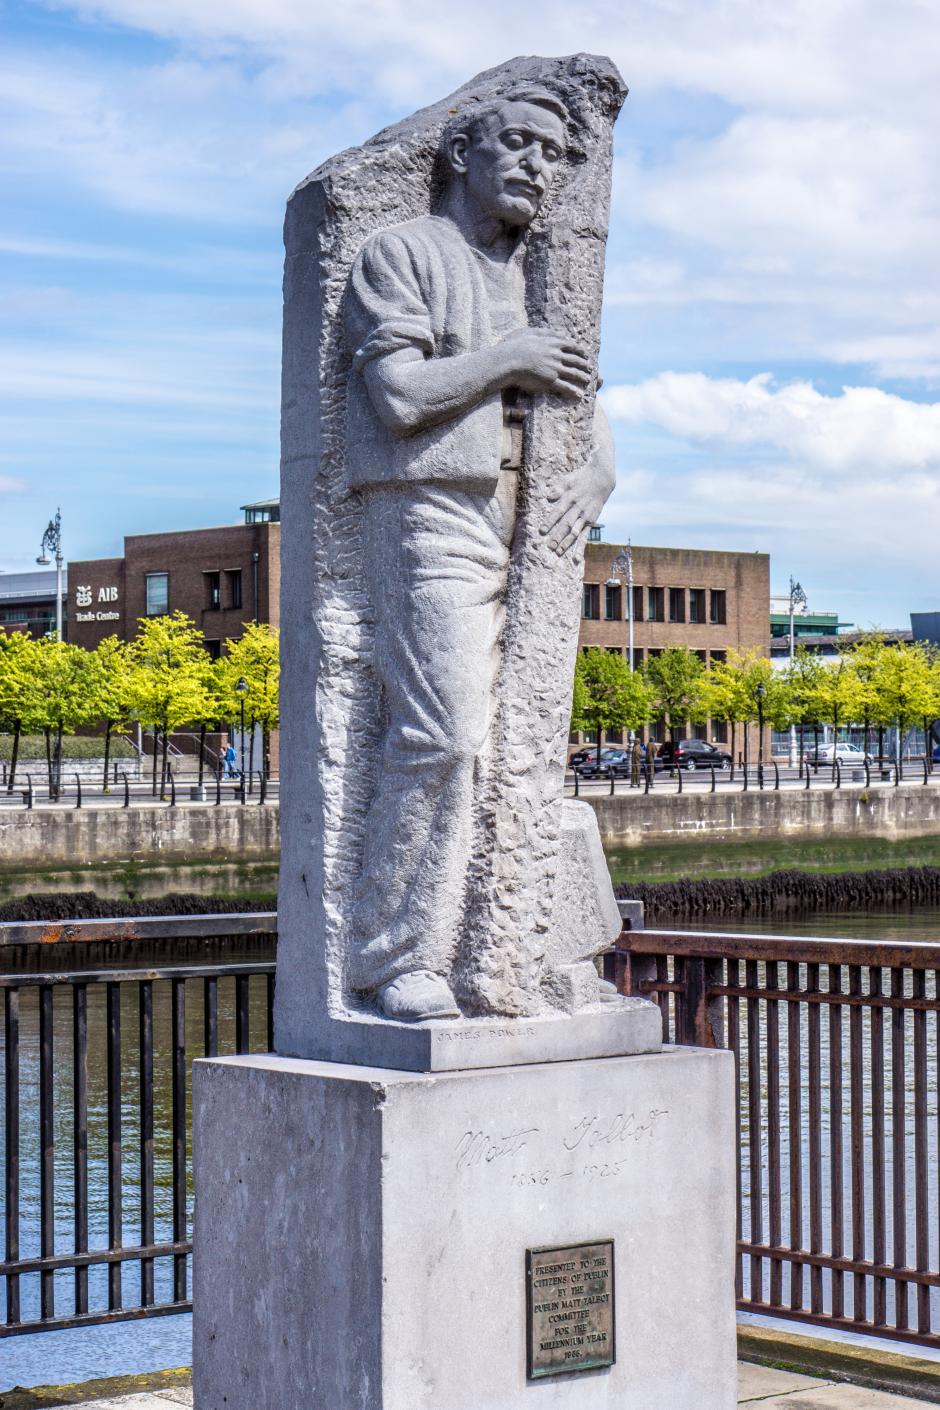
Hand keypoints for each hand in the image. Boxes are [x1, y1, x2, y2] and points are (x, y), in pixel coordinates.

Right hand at [496, 327, 591, 399]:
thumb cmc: (514, 345)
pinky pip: (565, 387)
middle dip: (584, 364)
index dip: (579, 350)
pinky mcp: (550, 380)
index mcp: (552, 343)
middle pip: (575, 359)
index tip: (585, 353)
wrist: (509, 360)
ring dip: (582, 377)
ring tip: (588, 380)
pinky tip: (579, 395)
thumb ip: (543, 332)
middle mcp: (556, 355)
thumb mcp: (529, 332)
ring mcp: (554, 368)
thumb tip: (555, 332)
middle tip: (590, 367)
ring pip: (573, 373)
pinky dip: (573, 391)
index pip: (571, 346)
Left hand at [543, 403, 616, 556]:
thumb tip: (548, 496)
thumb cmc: (581, 477)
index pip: (558, 512)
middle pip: (566, 525)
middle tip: (548, 547)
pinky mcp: (591, 520)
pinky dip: (580, 546)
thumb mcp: (568, 479)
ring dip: (567, 543)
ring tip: (558, 553)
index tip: (542, 531)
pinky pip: (585, 535)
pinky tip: (575, 558)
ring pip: (575, 532)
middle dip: (557, 536)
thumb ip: (558, 488)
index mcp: (570, 497)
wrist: (603, 477)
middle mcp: (578, 508)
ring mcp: (585, 515)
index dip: (550, 522)